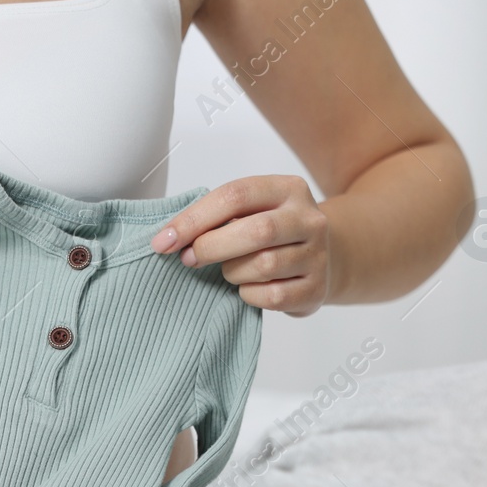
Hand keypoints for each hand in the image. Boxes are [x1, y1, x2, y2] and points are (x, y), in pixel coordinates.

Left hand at [151, 176, 331, 316]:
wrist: (323, 259)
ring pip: (263, 266)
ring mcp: (317, 255)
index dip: (194, 219)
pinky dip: (249, 295)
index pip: (235, 196)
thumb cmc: (271, 234)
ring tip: (230, 271)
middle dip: (210, 248)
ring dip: (232, 272)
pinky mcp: (317, 289)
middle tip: (190, 259)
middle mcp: (309, 219)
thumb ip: (216, 217)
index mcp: (288, 189)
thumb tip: (169, 239)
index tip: (164, 241)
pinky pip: (271, 296)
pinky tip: (249, 288)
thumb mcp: (250, 212)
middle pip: (255, 231)